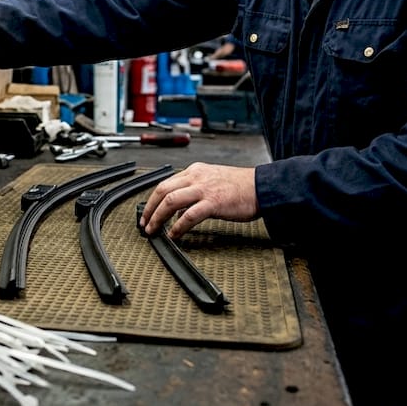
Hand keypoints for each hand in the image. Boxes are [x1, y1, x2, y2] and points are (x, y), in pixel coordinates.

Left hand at [138, 162, 258, 238]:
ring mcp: (204, 189)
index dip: (152, 199)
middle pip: (162, 190)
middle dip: (150, 209)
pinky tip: (175, 234)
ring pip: (171, 201)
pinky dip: (178, 227)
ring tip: (153, 230)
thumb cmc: (240, 187)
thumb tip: (178, 211)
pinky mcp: (213, 202)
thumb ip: (194, 192)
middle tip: (144, 223)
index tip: (148, 212)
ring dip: (158, 217)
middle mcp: (196, 177)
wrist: (261, 187)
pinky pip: (188, 215)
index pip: (165, 183)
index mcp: (195, 171)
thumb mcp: (212, 181)